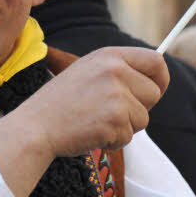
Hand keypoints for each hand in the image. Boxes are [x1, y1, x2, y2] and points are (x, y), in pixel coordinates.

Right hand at [0, 46, 168, 196]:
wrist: (35, 126)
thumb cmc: (61, 102)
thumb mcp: (88, 71)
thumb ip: (117, 71)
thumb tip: (153, 82)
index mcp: (110, 56)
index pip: (155, 60)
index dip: (161, 78)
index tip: (158, 90)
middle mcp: (116, 71)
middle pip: (153, 93)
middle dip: (140, 108)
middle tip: (112, 113)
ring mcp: (116, 96)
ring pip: (143, 119)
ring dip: (124, 127)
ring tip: (95, 121)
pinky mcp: (114, 121)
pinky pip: (128, 137)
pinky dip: (113, 140)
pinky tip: (91, 132)